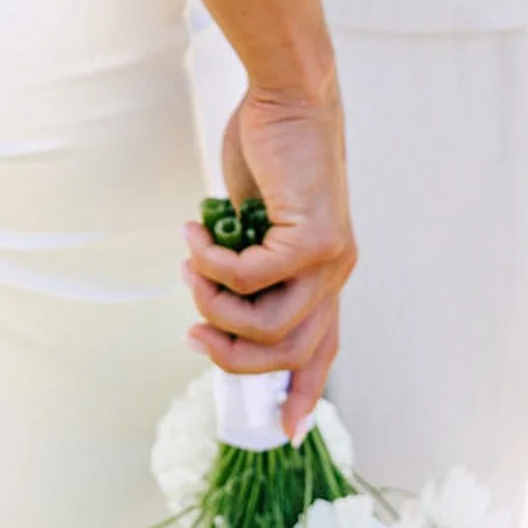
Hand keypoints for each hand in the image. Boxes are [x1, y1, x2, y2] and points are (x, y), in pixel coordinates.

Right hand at [180, 85, 355, 438]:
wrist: (290, 97)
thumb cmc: (270, 152)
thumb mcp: (258, 221)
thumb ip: (249, 261)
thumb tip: (215, 301)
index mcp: (327, 275)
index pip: (323, 349)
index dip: (304, 392)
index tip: (285, 430)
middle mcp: (337, 273)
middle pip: (287, 353)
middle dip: (229, 354)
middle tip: (192, 328)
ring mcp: (330, 259)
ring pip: (265, 324)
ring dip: (214, 305)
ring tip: (190, 269)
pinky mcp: (313, 237)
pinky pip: (248, 276)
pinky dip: (211, 262)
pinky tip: (195, 233)